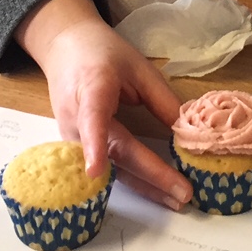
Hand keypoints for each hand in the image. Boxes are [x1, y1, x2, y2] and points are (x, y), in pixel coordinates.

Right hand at [17, 0, 192, 209]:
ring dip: (145, 186)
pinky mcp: (77, 150)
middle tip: (183, 194)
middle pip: (113, 153)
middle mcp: (76, 120)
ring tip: (177, 200)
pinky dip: (135, 181)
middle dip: (149, 176)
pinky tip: (157, 192)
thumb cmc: (103, 54)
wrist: (65, 50)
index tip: (95, 170)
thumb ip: (161, 98)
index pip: (92, 120)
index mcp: (90, 90)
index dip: (95, 144)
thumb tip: (186, 131)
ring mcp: (73, 139)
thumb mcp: (138, 67)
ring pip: (111, 169)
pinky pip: (108, 169)